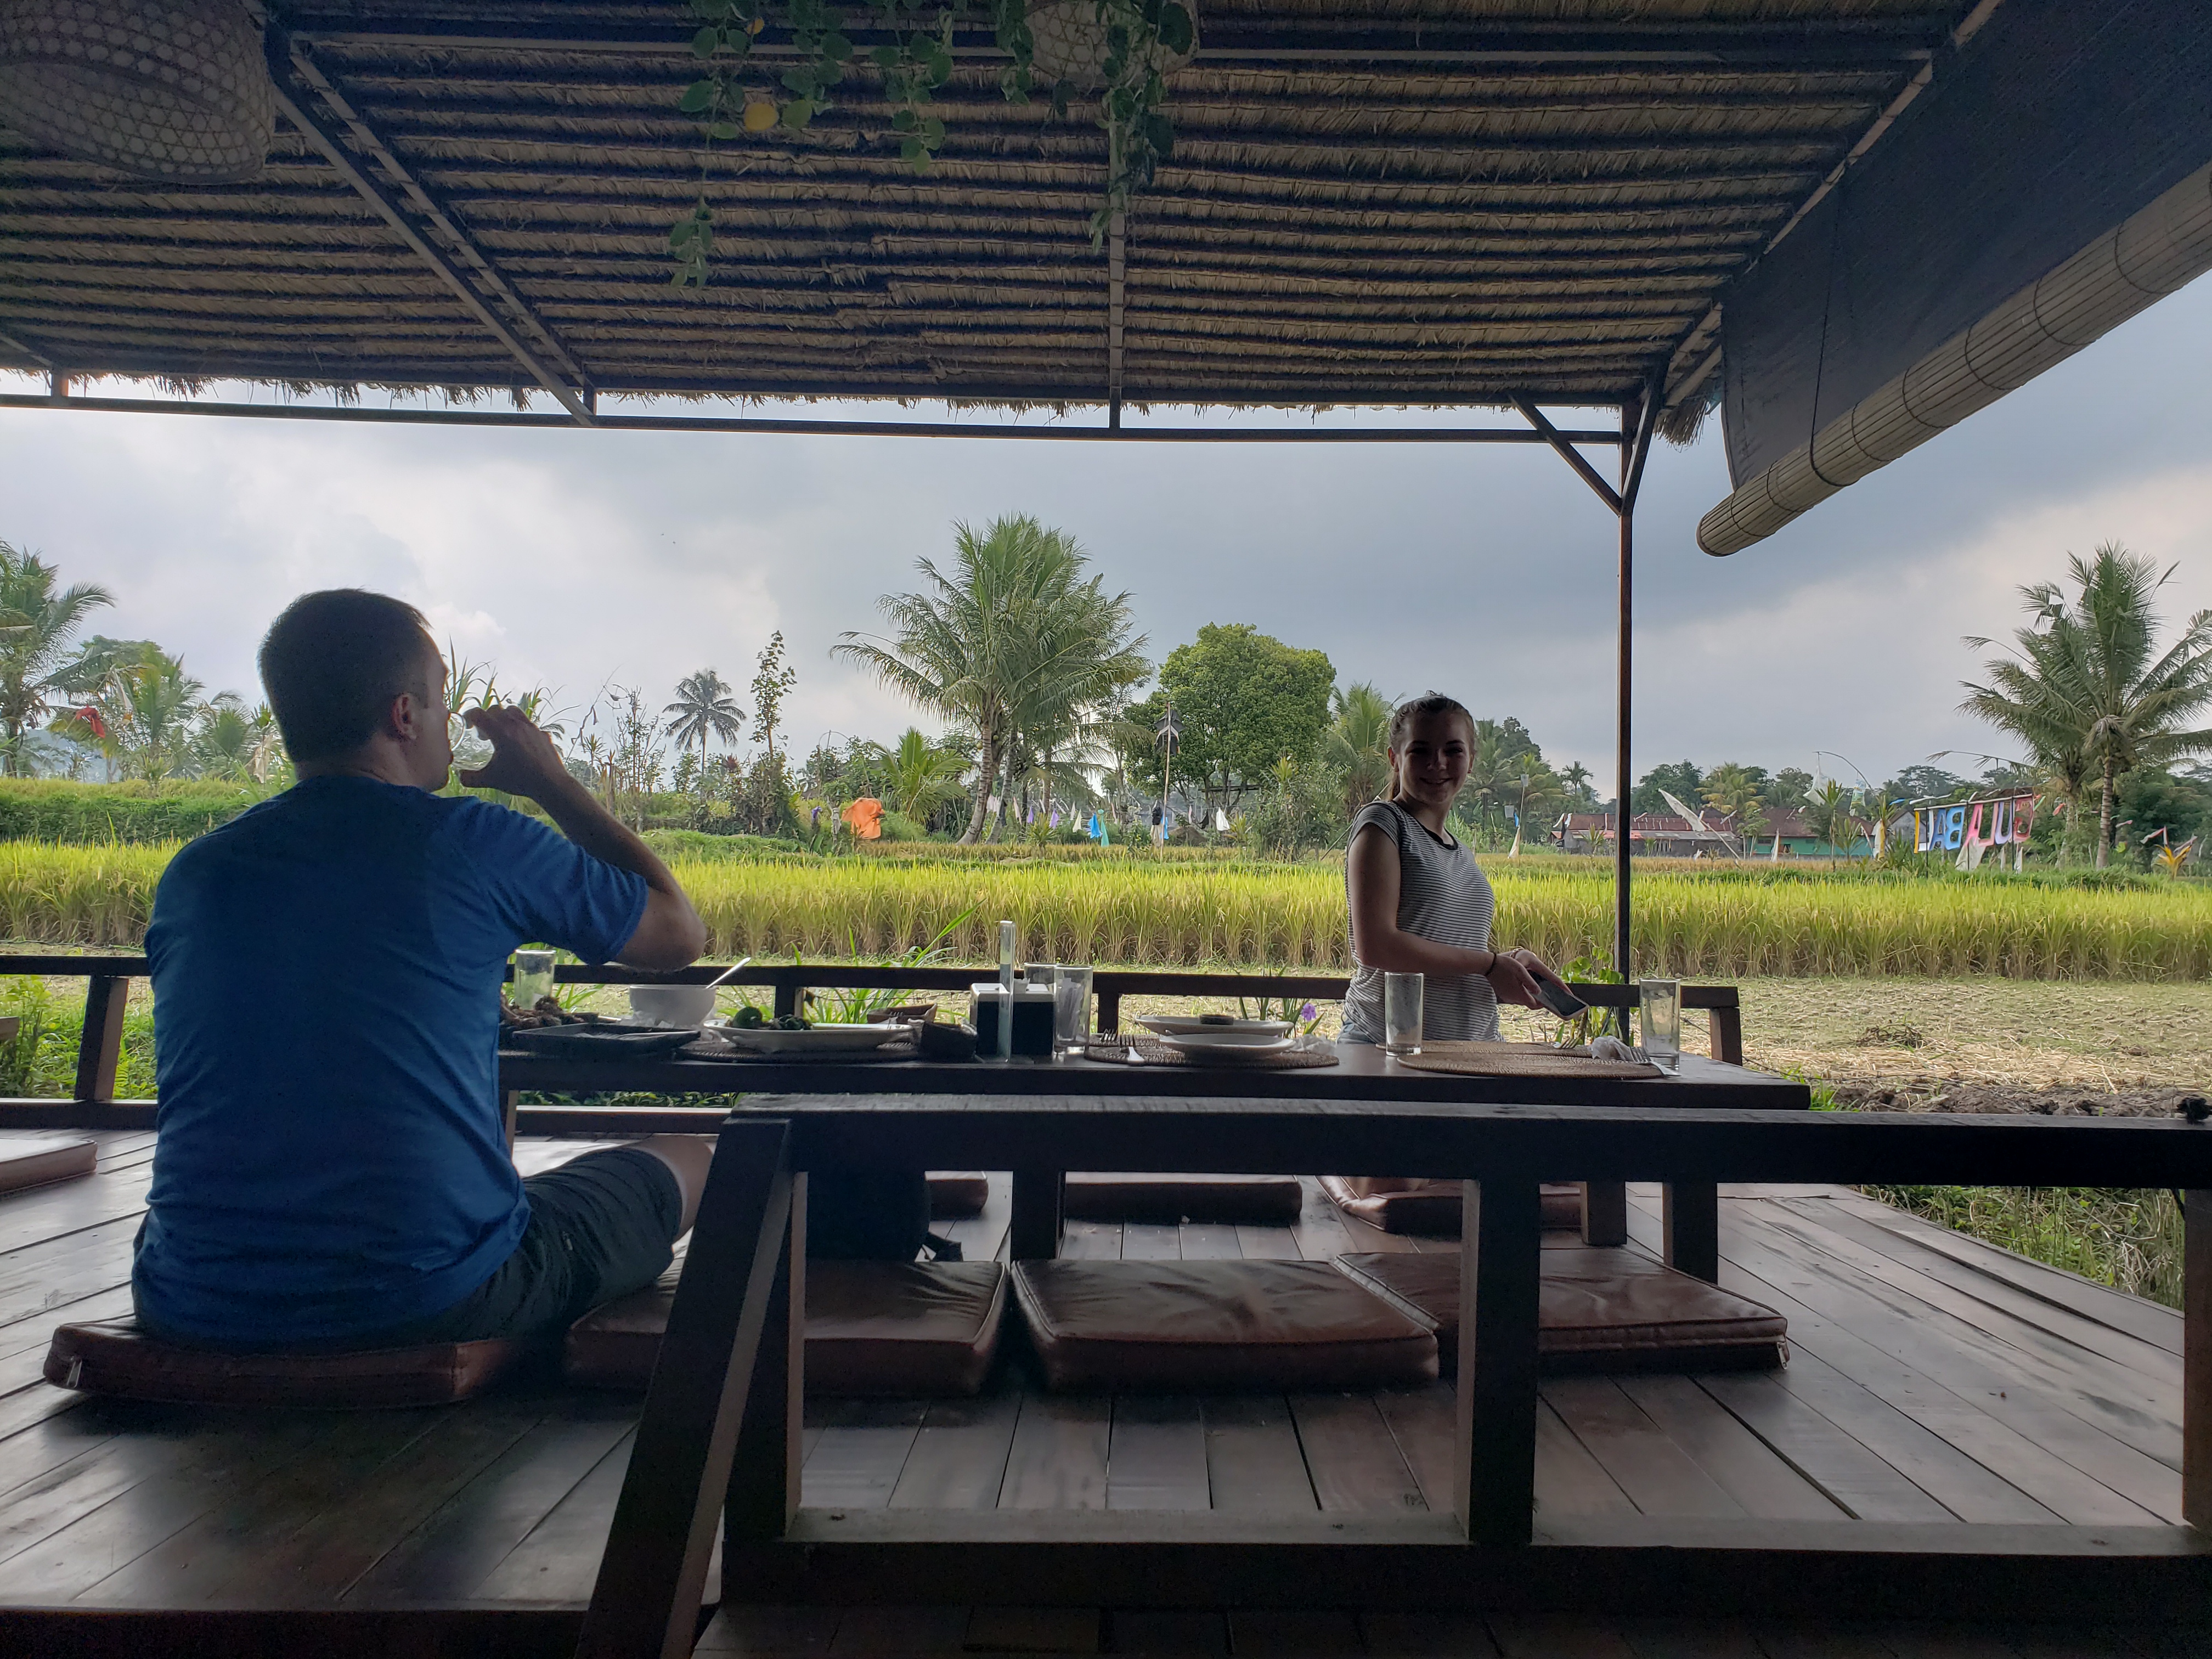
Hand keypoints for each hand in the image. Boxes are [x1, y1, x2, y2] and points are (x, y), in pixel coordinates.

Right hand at [458, 705, 575, 801]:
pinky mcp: (542, 733)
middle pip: (495, 709)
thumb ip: (471, 778)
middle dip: (486, 718)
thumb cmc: (519, 780)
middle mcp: (516, 725)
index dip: (469, 716)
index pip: (479, 714)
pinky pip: (528, 723)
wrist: (550, 783)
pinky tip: (520, 743)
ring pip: (513, 711)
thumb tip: (460, 776)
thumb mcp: (490, 780)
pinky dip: (520, 728)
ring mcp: (531, 727)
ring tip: (501, 733)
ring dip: (503, 717)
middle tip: (484, 736)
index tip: (468, 725)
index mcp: (500, 732)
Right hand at [1484, 947, 1551, 1009]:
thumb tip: (1539, 992)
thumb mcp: (1520, 971)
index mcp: (1519, 994)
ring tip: (1534, 988)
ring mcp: (1507, 997)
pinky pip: (1514, 997)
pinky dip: (1520, 994)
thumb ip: (1530, 983)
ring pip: (1521, 1000)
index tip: (1549, 1000)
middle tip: (1544, 992)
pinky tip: (1521, 985)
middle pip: (1528, 1003)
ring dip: (1528, 996)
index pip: (1535, 1005)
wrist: (1488, 966)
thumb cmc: (1505, 966)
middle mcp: (1513, 999)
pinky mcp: (1503, 994)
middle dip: (1537, 1000)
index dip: (1543, 1004)